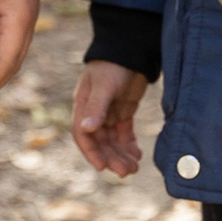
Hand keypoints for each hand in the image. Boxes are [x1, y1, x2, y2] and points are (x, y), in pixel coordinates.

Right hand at [72, 60, 150, 176]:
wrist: (131, 48)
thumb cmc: (112, 65)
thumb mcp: (104, 86)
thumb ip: (96, 108)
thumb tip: (87, 129)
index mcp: (84, 106)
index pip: (83, 135)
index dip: (92, 152)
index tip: (103, 167)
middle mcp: (94, 112)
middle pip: (101, 141)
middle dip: (112, 157)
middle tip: (126, 172)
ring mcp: (109, 111)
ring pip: (113, 140)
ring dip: (121, 154)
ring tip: (134, 168)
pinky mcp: (124, 109)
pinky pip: (124, 132)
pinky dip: (130, 144)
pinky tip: (137, 154)